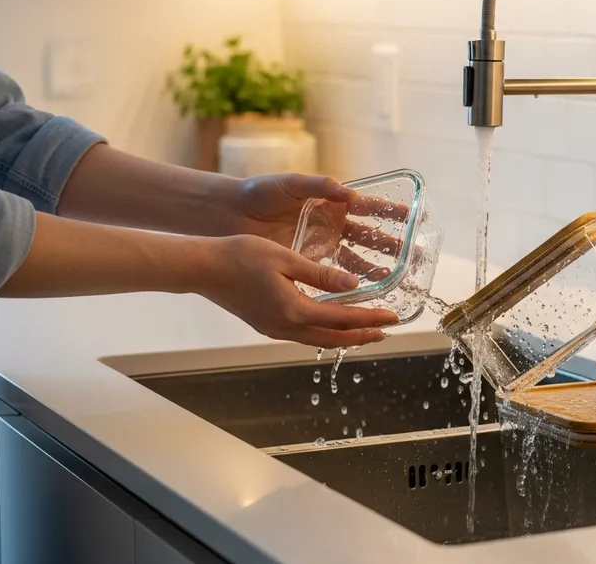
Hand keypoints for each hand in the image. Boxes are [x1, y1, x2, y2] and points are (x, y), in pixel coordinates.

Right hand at [198, 235, 399, 347]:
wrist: (203, 268)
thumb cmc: (240, 256)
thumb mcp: (285, 258)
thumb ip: (320, 274)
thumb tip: (353, 285)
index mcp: (294, 310)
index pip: (342, 319)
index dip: (370, 319)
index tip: (392, 318)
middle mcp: (285, 326)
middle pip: (333, 338)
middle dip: (362, 335)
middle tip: (386, 331)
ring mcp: (274, 328)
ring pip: (318, 339)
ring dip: (344, 336)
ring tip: (364, 330)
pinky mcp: (266, 324)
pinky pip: (303, 334)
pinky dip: (324, 331)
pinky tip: (330, 323)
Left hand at [226, 173, 410, 281]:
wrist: (228, 214)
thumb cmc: (259, 193)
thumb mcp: (292, 184)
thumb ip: (320, 185)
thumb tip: (348, 193)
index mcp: (331, 204)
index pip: (368, 209)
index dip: (390, 213)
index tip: (411, 217)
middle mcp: (330, 227)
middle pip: (368, 239)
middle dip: (391, 247)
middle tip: (414, 255)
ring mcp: (320, 247)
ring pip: (354, 261)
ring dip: (374, 270)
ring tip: (392, 279)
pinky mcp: (305, 264)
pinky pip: (331, 277)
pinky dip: (348, 285)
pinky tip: (362, 292)